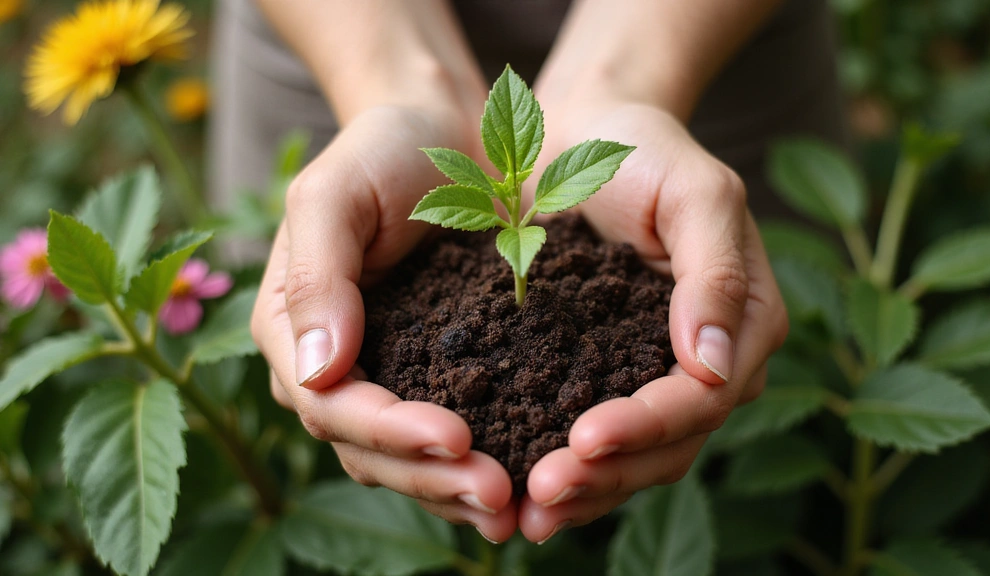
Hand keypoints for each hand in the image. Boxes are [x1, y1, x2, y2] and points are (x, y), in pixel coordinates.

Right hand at [250, 105, 518, 541]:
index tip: (457, 436)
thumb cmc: (382, 150)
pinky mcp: (437, 374)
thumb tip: (316, 371)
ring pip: (410, 461)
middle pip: (371, 450)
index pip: (333, 406)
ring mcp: (386, 377)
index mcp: (293, 332)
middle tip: (498, 494)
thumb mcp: (333, 194)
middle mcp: (334, 369)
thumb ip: (317, 277)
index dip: (390, 432)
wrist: (442, 133)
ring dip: (457, 489)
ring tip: (516, 507)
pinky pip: (451, 437)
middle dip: (431, 477)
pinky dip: (482, 463)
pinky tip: (527, 481)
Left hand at [518, 100, 788, 541]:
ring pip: (636, 458)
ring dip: (587, 490)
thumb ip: (714, 274)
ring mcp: (657, 374)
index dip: (647, 426)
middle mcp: (710, 362)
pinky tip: (522, 493)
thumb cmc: (643, 149)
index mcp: (746, 321)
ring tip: (528, 513)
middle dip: (609, 475)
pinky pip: (597, 437)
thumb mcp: (694, 193)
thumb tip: (713, 367)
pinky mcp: (607, 374)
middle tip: (543, 493)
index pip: (703, 398)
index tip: (583, 440)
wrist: (583, 134)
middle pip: (670, 444)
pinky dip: (567, 468)